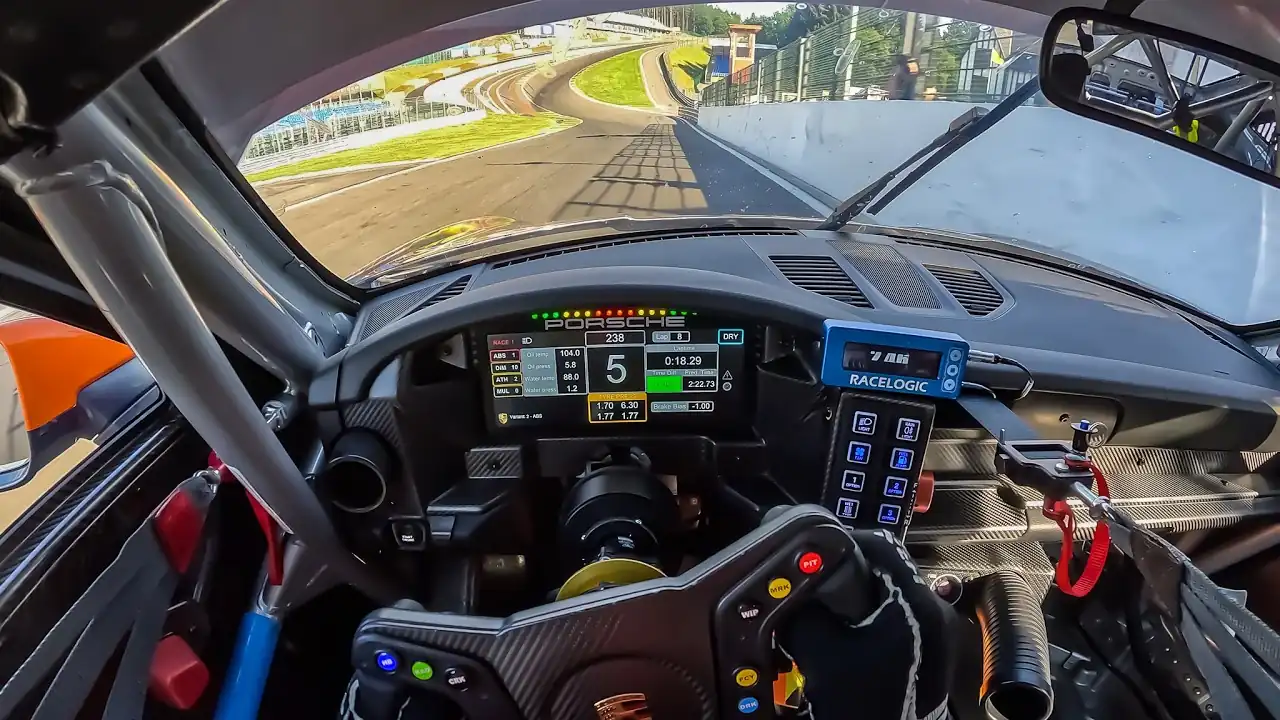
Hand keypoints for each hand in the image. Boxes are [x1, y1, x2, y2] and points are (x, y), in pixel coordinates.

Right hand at [777, 528, 955, 719]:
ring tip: (822, 610)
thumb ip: (803, 611)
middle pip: (883, 569)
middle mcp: (934, 615)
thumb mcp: (819, 654)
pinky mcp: (926, 656)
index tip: (811, 548)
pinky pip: (892, 620)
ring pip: (887, 594)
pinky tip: (841, 637)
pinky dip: (864, 619)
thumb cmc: (864, 707)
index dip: (839, 540)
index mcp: (917, 605)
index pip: (879, 545)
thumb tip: (788, 592)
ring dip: (853, 596)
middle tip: (811, 580)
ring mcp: (934, 638)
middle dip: (843, 570)